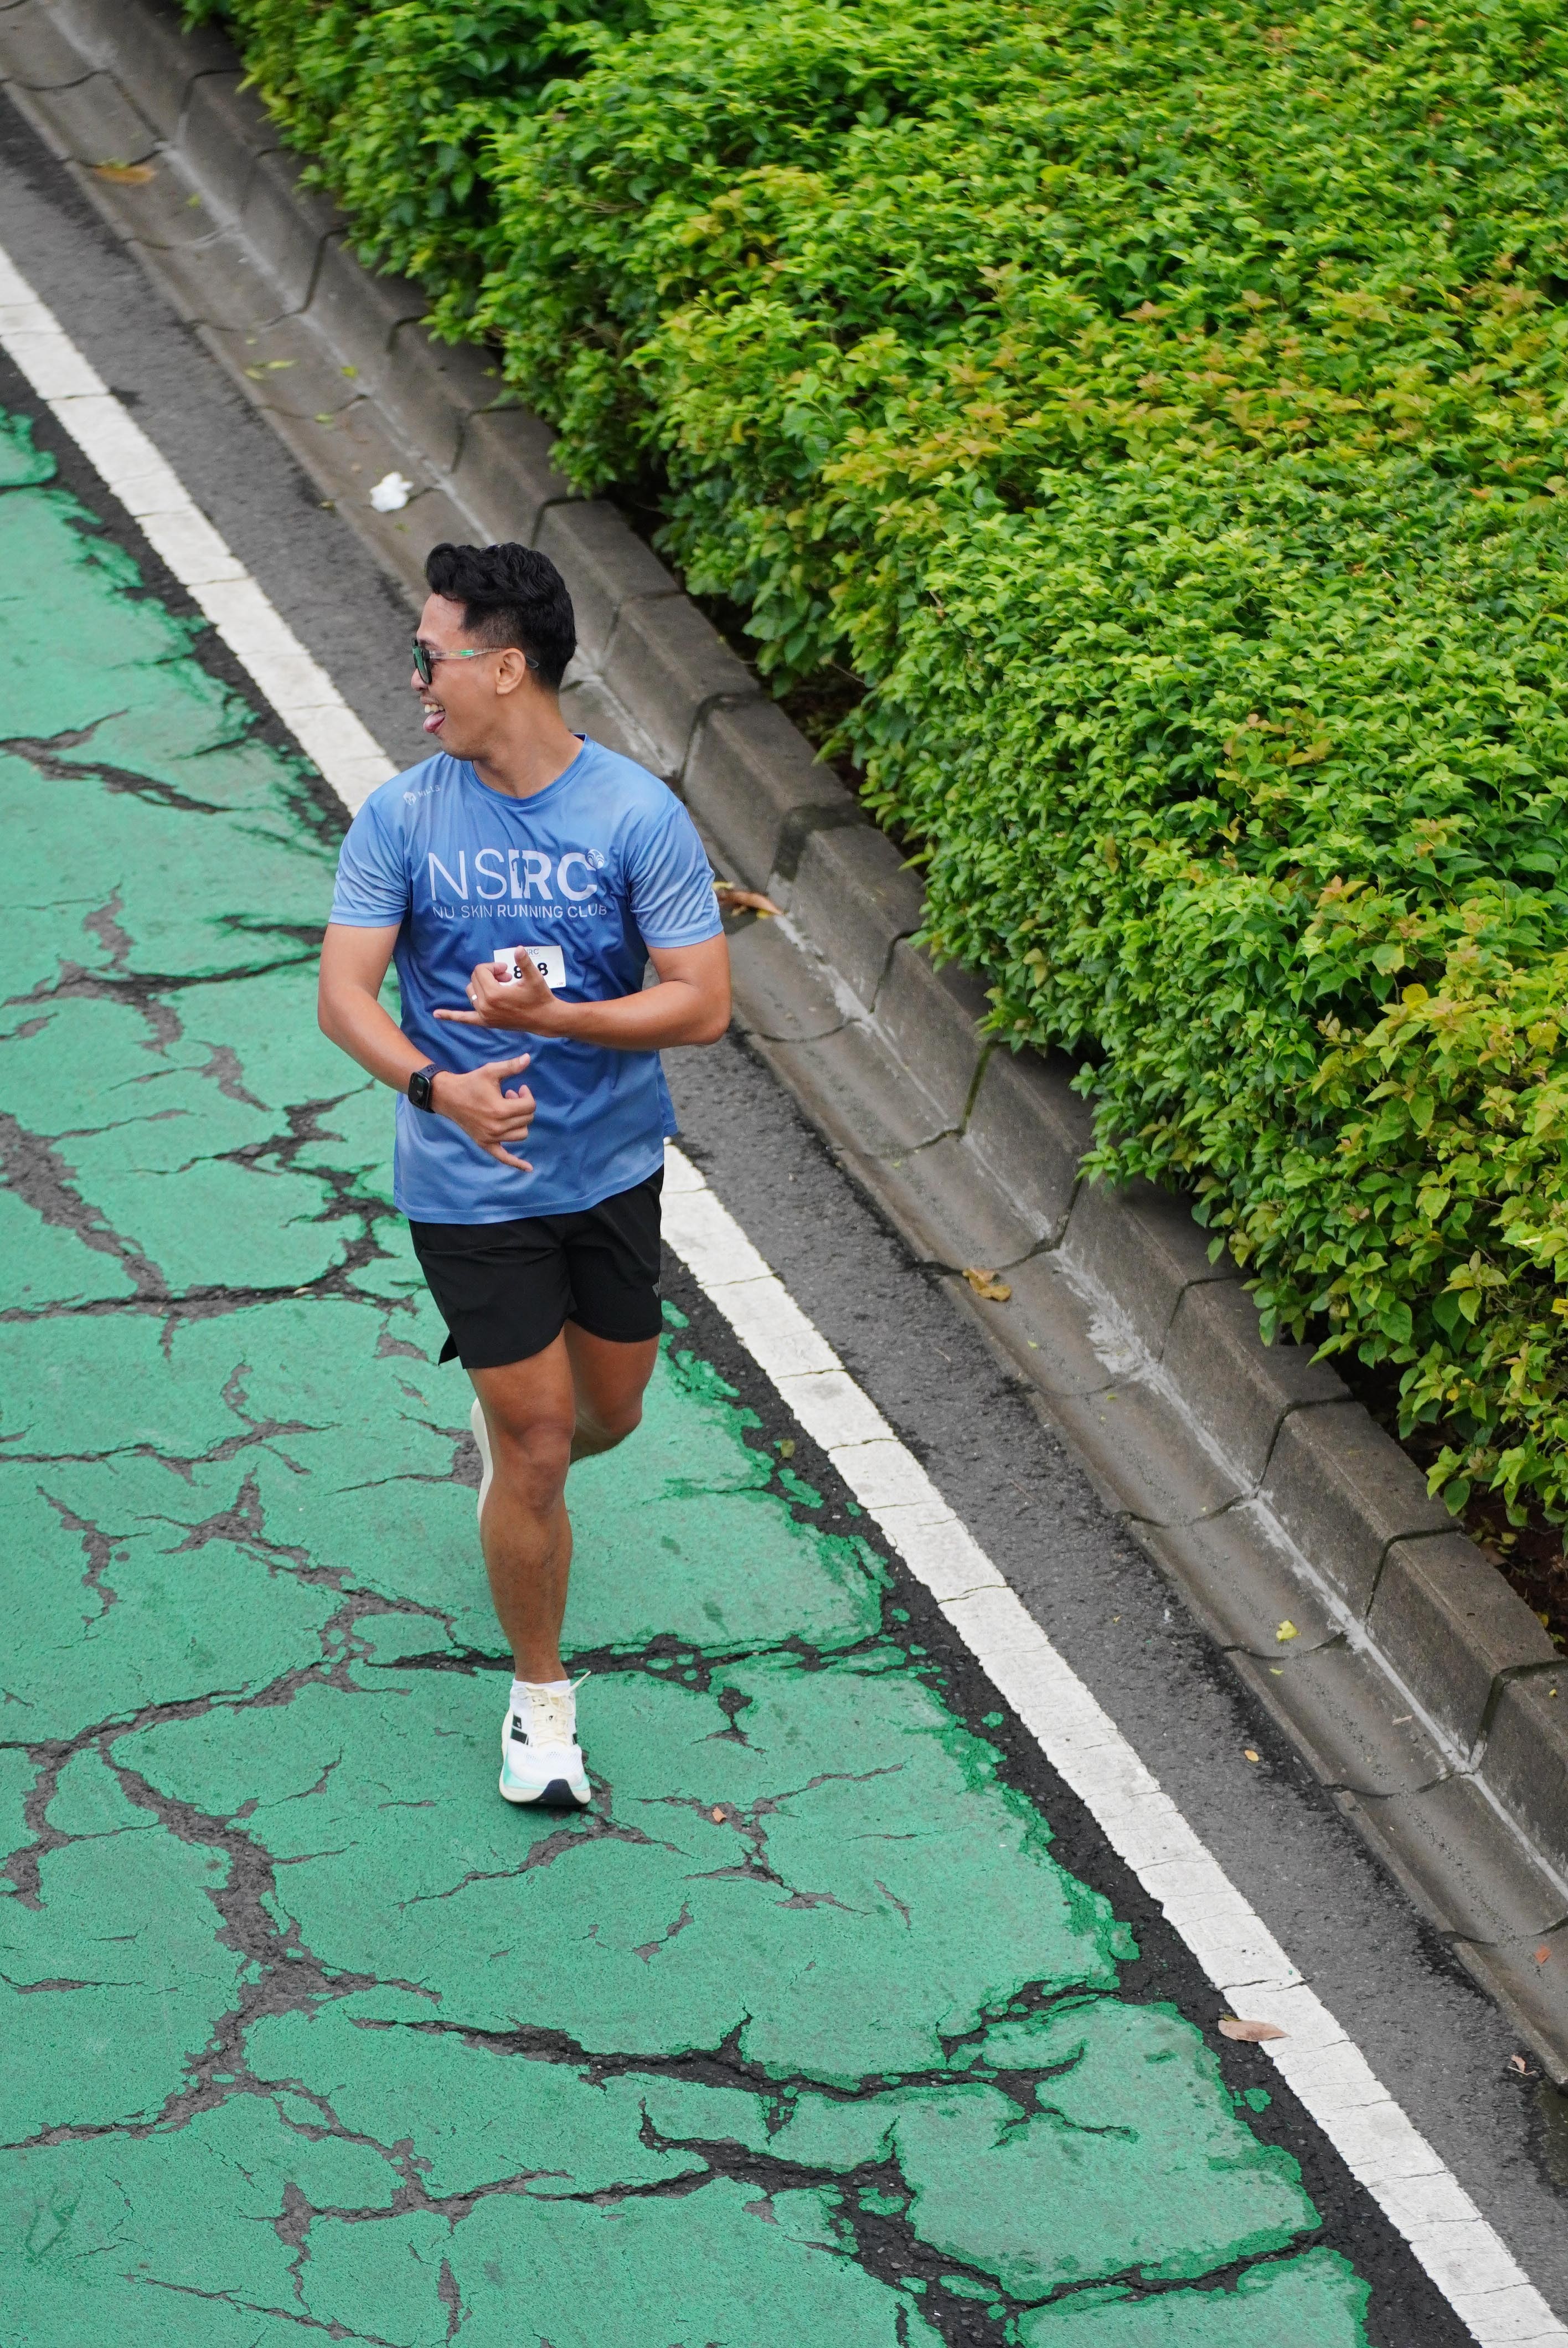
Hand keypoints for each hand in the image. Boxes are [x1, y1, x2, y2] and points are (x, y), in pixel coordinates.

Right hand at [430, 1058, 535, 1170]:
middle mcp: (497, 1127)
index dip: (527, 1095)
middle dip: (522, 1106)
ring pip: (521, 1135)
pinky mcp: (485, 1144)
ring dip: (519, 1122)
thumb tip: (529, 1058)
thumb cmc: (471, 1082)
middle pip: (527, 1120)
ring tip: (507, 1111)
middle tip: (510, 1096)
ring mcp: (491, 1138)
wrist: (448, 1096)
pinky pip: (504, 1157)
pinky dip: (516, 1163)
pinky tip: (529, 1169)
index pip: (530, 1106)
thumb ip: (511, 1066)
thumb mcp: (491, 1071)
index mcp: (500, 1110)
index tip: (518, 1088)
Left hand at [435, 955, 560, 1035]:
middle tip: (507, 977)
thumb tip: (518, 948)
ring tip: (500, 987)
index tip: (507, 970)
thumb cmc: (540, 997)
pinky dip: (451, 1016)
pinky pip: (465, 1019)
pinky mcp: (486, 1022)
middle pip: (475, 979)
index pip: (481, 971)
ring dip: (481, 986)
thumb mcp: (534, 977)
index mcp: (494, 994)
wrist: (544, 1019)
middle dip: (489, 974)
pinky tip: (436, 1014)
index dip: (493, 966)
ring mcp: (484, 1016)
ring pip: (471, 992)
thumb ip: (524, 962)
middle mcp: (485, 1006)